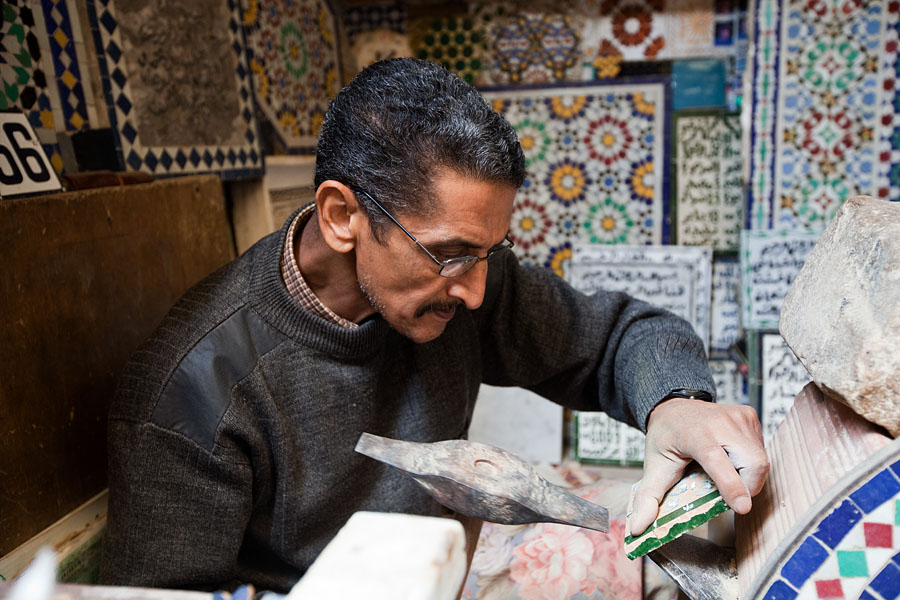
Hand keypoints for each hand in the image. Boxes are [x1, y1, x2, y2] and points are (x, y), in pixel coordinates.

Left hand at [629, 398, 769, 535]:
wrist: (673, 406)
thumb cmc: (666, 437)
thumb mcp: (654, 466)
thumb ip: (648, 498)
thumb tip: (639, 527)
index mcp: (694, 434)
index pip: (716, 460)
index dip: (731, 484)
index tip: (741, 507)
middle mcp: (720, 422)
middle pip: (752, 464)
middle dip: (746, 488)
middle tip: (726, 492)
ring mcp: (738, 417)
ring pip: (761, 461)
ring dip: (748, 477)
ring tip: (724, 471)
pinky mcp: (750, 415)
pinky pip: (761, 450)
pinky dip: (750, 463)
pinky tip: (731, 457)